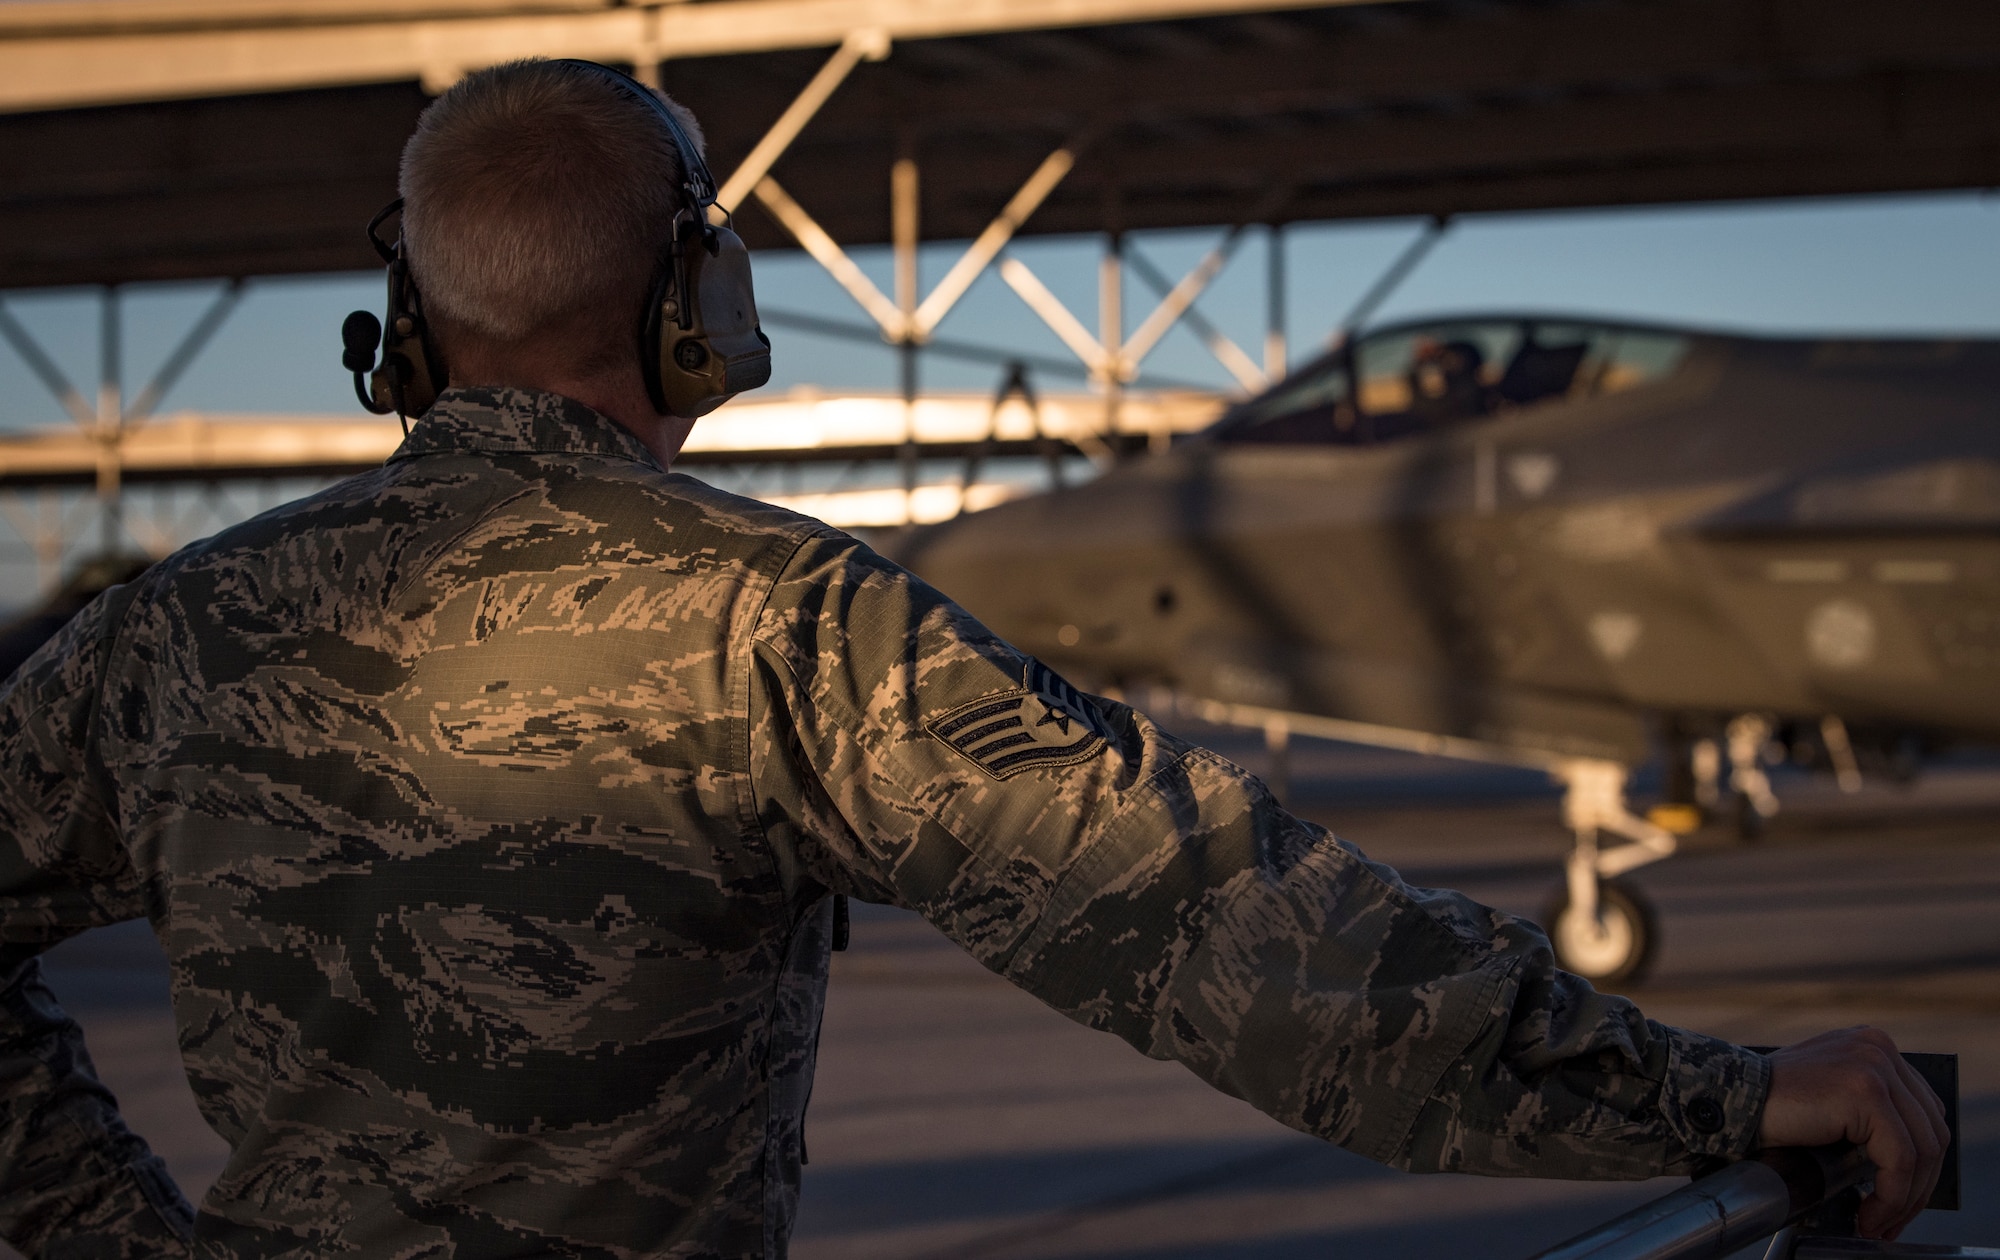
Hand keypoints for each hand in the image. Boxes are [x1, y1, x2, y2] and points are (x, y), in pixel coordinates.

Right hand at [1758, 1027, 1949, 1239]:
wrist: (1728, 1099)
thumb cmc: (1769, 1106)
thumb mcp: (1829, 1097)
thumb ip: (1867, 1109)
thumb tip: (1904, 1161)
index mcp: (1873, 1045)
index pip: (1924, 1111)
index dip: (1921, 1164)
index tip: (1899, 1200)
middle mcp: (1880, 1047)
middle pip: (1932, 1130)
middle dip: (1918, 1186)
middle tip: (1892, 1220)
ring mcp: (1876, 1065)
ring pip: (1923, 1149)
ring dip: (1905, 1198)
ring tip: (1878, 1223)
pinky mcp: (1867, 1091)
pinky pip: (1901, 1158)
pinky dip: (1891, 1196)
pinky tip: (1868, 1213)